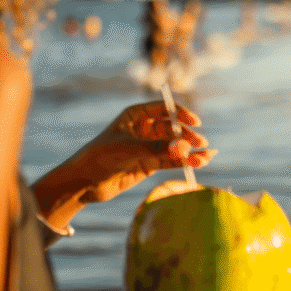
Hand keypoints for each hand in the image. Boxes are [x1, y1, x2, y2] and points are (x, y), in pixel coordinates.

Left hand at [68, 101, 216, 202]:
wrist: (84, 181)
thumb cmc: (100, 156)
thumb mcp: (128, 148)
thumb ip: (157, 148)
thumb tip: (185, 149)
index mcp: (136, 115)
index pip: (163, 109)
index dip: (180, 114)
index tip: (194, 122)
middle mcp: (144, 129)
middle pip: (172, 128)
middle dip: (187, 135)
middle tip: (200, 142)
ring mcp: (147, 147)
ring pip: (174, 146)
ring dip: (189, 150)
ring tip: (206, 157)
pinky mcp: (149, 164)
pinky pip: (171, 160)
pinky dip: (184, 162)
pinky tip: (199, 163)